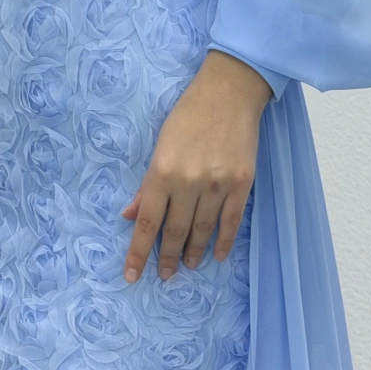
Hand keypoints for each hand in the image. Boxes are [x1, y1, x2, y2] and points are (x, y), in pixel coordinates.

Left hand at [120, 51, 270, 282]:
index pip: (146, 222)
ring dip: (193, 252)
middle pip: (175, 232)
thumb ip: (148, 185)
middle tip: (165, 274)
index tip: (131, 276)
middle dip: (167, 257)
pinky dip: (224, 243)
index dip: (138, 252)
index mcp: (162, 171)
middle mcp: (188, 182)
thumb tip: (129, 215)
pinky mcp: (241, 184)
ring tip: (187, 265)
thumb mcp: (161, 145)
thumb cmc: (188, 115)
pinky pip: (231, 223)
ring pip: (202, 231)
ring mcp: (217, 185)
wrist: (229, 93)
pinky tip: (217, 255)